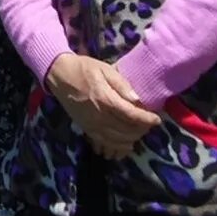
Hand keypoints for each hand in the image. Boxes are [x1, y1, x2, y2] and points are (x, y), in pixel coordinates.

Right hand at [46, 54, 160, 159]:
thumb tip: (137, 100)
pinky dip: (119, 146)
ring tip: (140, 131)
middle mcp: (99, 116)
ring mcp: (92, 125)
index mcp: (105, 99)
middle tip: (149, 123)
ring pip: (118, 140)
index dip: (146, 119)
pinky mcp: (87, 130)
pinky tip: (127, 143)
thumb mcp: (105, 69)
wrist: (60, 76)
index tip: (157, 119)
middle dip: (142, 129)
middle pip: (127, 130)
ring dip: (132, 138)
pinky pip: (106, 143)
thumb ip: (122, 85)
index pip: (131, 115)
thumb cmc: (84, 69)